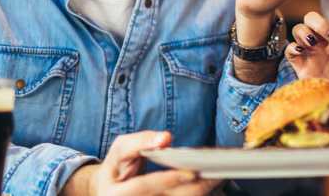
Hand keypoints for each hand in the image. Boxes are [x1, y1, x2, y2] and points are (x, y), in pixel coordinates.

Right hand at [60, 131, 219, 195]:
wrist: (109, 192)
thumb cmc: (117, 167)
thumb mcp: (121, 150)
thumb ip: (141, 142)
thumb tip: (166, 138)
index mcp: (117, 194)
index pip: (144, 187)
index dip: (168, 179)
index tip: (191, 172)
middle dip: (195, 188)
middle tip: (216, 173)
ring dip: (200, 190)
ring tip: (218, 176)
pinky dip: (196, 192)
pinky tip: (209, 183)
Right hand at [285, 8, 328, 119]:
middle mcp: (327, 43)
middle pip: (312, 19)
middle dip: (317, 21)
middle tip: (327, 31)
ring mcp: (313, 54)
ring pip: (299, 31)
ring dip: (304, 31)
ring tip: (313, 40)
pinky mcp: (303, 68)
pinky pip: (290, 51)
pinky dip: (292, 47)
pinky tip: (302, 50)